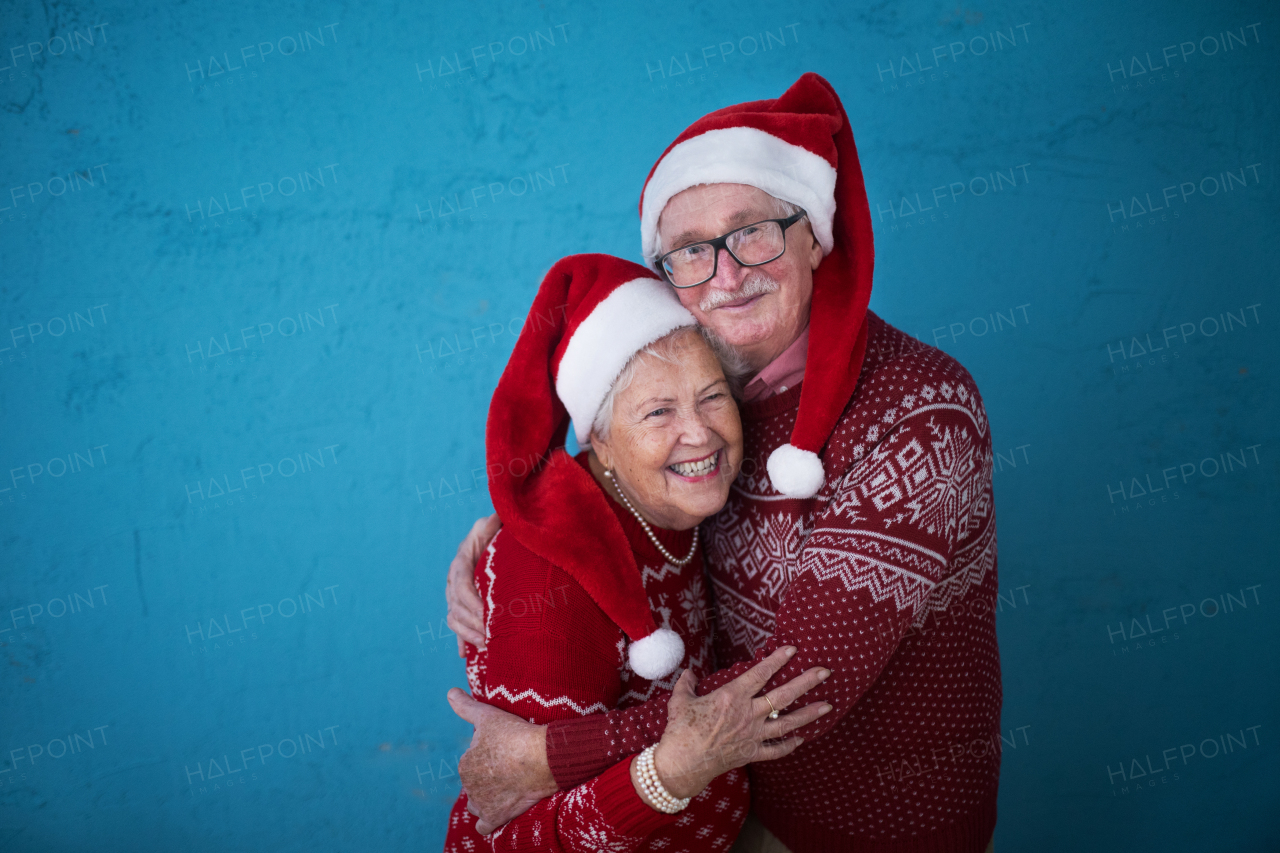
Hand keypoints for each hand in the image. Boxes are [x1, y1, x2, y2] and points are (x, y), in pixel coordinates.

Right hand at [447, 514, 500, 655]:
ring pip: (454, 619)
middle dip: (472, 623)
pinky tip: (466, 655)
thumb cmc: (492, 533)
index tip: (487, 613)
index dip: (472, 601)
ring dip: (468, 634)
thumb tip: (496, 517)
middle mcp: (454, 581)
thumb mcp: (491, 525)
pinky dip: (461, 641)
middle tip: (490, 636)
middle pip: (456, 606)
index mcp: (461, 563)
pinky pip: (457, 627)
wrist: (488, 543)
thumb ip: (491, 523)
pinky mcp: (460, 607)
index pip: (461, 584)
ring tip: (485, 646)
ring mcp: (454, 596)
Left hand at [448, 687, 556, 834]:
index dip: (489, 756)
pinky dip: (489, 820)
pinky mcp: (496, 818)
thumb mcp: (488, 715)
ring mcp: (482, 804)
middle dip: (488, 777)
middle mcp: (469, 786)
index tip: (505, 751)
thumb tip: (450, 692)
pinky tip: (498, 811)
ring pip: (477, 803)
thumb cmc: (515, 734)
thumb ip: (466, 707)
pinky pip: (484, 826)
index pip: (473, 762)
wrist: (543, 757)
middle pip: (476, 783)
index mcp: (465, 764)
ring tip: (507, 787)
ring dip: (486, 798)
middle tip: (511, 767)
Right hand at [652, 647, 830, 798]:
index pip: (760, 673)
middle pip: (783, 696)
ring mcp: (752, 735)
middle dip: (806, 682)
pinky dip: (790, 745)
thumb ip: (687, 683)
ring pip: (787, 723)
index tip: (793, 650)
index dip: (777, 660)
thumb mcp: (680, 700)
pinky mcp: (751, 753)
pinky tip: (801, 738)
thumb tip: (689, 672)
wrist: (682, 763)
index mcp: (732, 696)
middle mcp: (747, 714)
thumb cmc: (679, 729)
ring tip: (827, 706)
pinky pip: (776, 750)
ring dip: (808, 714)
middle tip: (825, 672)